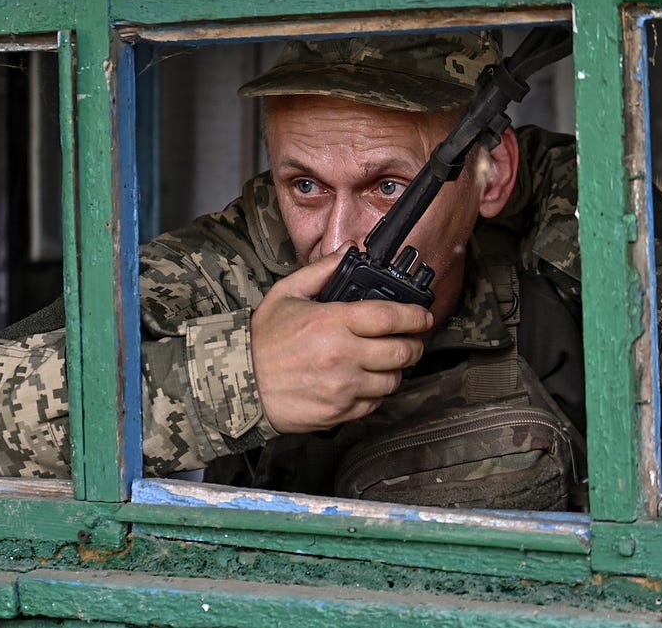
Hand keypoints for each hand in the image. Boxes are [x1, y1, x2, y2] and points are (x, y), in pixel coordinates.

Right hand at [250, 251, 432, 434]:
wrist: (238, 385)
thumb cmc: (262, 340)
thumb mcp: (287, 293)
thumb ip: (322, 271)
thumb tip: (349, 250)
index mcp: (333, 322)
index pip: (391, 317)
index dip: (415, 316)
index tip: (423, 316)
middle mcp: (344, 356)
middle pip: (402, 352)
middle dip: (413, 344)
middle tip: (411, 340)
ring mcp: (343, 388)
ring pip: (392, 381)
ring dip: (395, 370)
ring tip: (384, 362)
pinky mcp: (340, 413)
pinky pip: (374, 404)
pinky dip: (375, 393)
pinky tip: (363, 382)